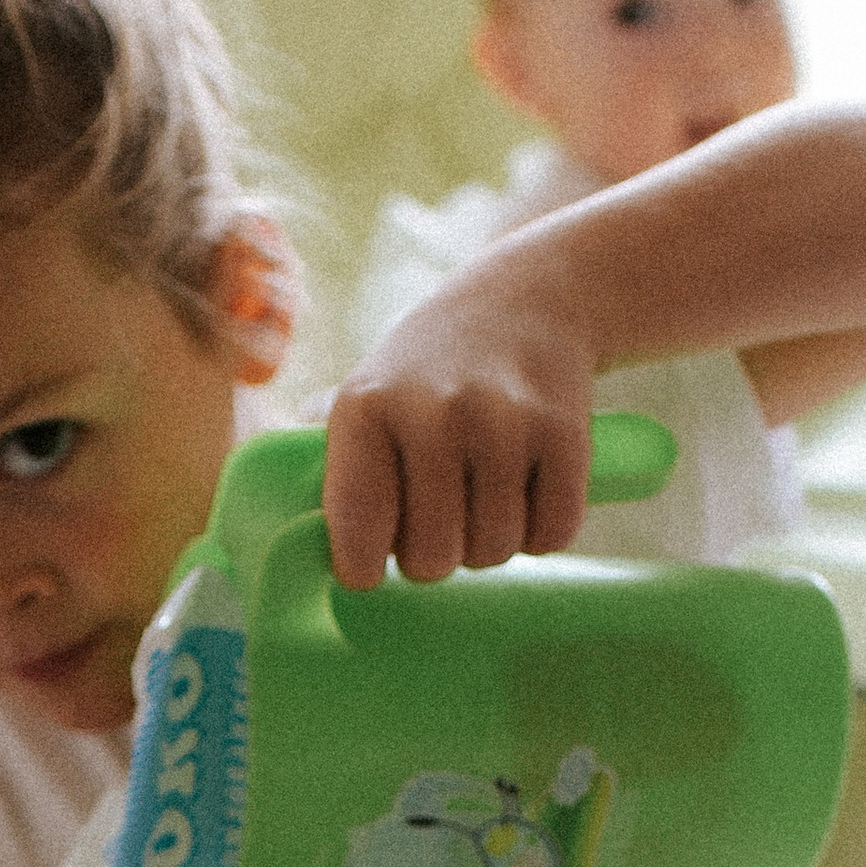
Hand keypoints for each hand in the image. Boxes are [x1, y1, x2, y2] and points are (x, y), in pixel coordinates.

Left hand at [322, 270, 592, 589]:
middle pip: (431, 560)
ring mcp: (503, 423)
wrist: (524, 300)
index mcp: (367, 409)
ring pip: (493, 552)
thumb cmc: (429, 372)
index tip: (370, 562)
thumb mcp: (366, 395)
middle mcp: (432, 414)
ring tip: (483, 490)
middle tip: (439, 512)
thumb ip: (335, 471)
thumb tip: (301, 549)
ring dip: (489, 539)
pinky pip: (552, 535)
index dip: (364, 566)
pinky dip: (541, 528)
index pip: (358, 538)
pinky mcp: (564, 435)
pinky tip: (528, 485)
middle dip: (434, 554)